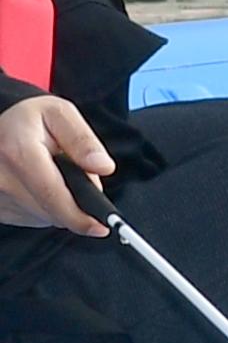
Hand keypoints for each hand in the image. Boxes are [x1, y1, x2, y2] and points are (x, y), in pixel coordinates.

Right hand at [0, 94, 112, 234]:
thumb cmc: (29, 119)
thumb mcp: (61, 115)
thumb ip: (83, 141)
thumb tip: (103, 168)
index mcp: (19, 152)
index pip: (53, 195)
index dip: (79, 216)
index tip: (100, 227)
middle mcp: (2, 179)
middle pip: (49, 211)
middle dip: (76, 204)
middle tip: (80, 178)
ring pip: (40, 217)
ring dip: (60, 206)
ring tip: (58, 177)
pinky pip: (28, 218)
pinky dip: (43, 208)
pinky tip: (42, 187)